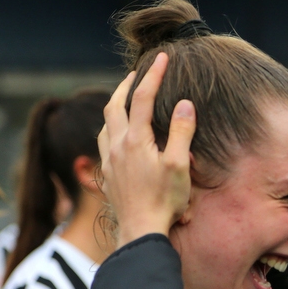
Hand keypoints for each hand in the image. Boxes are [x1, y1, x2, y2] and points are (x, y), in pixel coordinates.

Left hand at [98, 52, 197, 246]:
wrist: (139, 231)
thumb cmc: (163, 201)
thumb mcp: (179, 165)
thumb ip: (181, 132)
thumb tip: (184, 103)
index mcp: (135, 140)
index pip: (142, 97)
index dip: (153, 75)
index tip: (162, 57)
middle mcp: (117, 145)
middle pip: (114, 104)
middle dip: (126, 85)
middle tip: (137, 73)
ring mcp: (109, 160)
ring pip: (105, 123)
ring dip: (114, 106)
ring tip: (124, 99)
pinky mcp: (107, 175)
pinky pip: (103, 142)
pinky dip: (110, 128)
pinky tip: (116, 135)